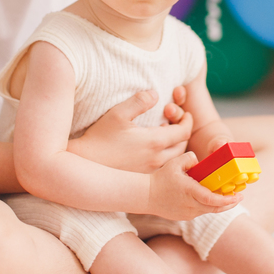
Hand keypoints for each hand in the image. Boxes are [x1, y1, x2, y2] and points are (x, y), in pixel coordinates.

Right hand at [69, 89, 191, 173]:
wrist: (85, 165)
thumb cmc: (100, 138)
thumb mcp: (118, 114)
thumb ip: (139, 101)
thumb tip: (155, 94)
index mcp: (154, 142)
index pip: (183, 132)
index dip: (187, 121)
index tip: (185, 114)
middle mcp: (157, 159)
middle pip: (183, 147)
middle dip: (184, 133)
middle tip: (177, 123)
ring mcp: (151, 172)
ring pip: (175, 160)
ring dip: (176, 147)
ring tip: (165, 136)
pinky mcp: (144, 179)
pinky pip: (165, 169)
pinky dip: (167, 158)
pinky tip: (154, 150)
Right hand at [146, 151, 241, 221]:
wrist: (146, 196)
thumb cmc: (160, 178)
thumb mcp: (174, 163)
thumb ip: (189, 158)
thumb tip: (199, 161)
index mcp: (189, 192)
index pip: (212, 200)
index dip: (227, 200)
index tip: (238, 196)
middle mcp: (190, 205)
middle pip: (215, 208)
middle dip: (229, 203)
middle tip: (239, 197)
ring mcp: (188, 213)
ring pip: (209, 210)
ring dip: (219, 205)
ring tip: (228, 196)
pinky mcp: (185, 217)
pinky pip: (200, 211)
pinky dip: (208, 206)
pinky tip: (210, 198)